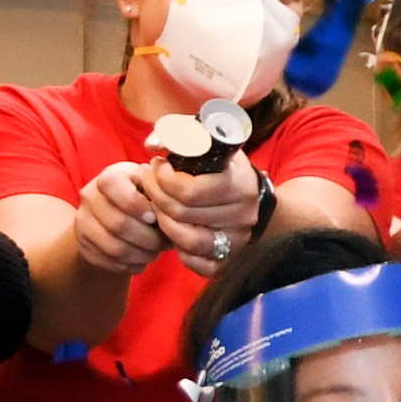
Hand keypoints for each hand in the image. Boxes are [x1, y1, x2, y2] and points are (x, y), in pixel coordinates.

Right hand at [76, 162, 166, 274]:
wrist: (115, 217)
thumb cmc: (144, 199)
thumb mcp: (152, 188)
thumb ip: (162, 194)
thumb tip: (175, 213)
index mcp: (110, 176)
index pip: (112, 184)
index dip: (135, 204)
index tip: (154, 217)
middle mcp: (90, 196)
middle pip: (118, 224)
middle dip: (149, 238)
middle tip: (164, 243)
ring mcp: (83, 221)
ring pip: (115, 247)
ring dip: (143, 254)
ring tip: (156, 252)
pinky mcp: (83, 245)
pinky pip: (109, 262)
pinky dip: (132, 265)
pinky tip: (143, 259)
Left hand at [141, 151, 260, 276]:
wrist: (250, 194)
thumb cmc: (221, 165)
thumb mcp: (206, 142)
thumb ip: (179, 136)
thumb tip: (152, 145)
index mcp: (239, 183)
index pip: (189, 191)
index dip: (162, 179)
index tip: (157, 167)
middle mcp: (244, 213)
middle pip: (183, 214)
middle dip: (157, 197)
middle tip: (150, 184)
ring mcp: (239, 238)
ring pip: (189, 241)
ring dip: (165, 225)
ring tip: (159, 209)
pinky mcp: (232, 258)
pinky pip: (200, 265)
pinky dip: (182, 253)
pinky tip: (176, 232)